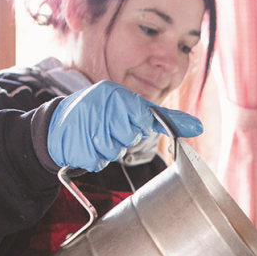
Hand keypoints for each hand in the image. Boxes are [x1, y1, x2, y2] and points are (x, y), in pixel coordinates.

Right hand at [47, 80, 201, 171]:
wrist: (58, 124)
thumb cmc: (102, 115)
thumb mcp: (131, 107)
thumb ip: (163, 117)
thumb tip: (198, 127)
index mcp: (117, 94)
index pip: (142, 118)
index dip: (137, 126)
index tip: (128, 122)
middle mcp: (101, 106)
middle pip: (129, 137)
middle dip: (122, 138)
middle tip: (109, 129)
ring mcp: (87, 125)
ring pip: (114, 151)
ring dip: (108, 149)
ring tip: (96, 135)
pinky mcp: (77, 145)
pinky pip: (98, 161)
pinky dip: (95, 158)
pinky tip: (86, 145)